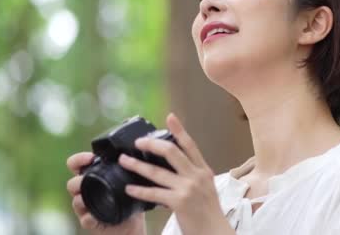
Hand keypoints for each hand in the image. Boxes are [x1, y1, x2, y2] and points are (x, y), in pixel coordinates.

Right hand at [66, 152, 145, 234]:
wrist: (131, 221)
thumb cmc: (128, 197)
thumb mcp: (128, 180)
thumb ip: (125, 168)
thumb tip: (133, 156)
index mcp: (92, 178)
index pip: (76, 165)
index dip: (78, 159)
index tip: (90, 157)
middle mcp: (85, 191)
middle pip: (72, 183)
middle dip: (78, 181)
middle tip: (88, 179)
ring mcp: (86, 207)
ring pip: (76, 201)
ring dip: (81, 199)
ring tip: (90, 198)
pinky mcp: (90, 221)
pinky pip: (85, 219)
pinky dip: (89, 217)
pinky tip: (94, 216)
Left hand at [118, 113, 233, 234]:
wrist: (215, 232)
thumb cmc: (209, 214)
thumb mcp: (206, 189)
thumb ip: (193, 175)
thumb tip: (175, 167)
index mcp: (204, 170)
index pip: (190, 145)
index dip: (179, 129)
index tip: (170, 117)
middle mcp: (196, 176)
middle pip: (171, 152)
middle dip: (151, 144)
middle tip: (138, 142)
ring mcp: (188, 188)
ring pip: (157, 172)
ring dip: (137, 166)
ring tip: (124, 161)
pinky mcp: (179, 202)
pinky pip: (154, 193)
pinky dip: (139, 191)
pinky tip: (129, 188)